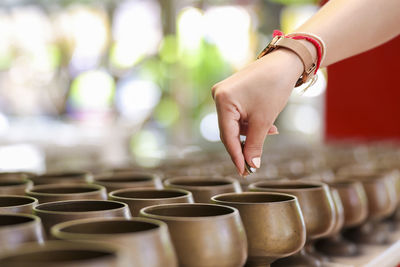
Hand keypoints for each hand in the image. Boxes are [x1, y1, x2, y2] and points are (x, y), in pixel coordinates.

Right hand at [212, 49, 303, 174]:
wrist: (285, 62)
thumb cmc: (274, 86)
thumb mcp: (264, 120)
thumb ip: (255, 145)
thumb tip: (251, 165)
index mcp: (222, 100)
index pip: (227, 136)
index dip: (236, 156)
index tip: (244, 171)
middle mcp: (218, 96)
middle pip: (229, 130)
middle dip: (243, 146)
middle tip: (253, 165)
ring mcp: (224, 93)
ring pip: (235, 124)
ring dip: (250, 133)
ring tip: (270, 133)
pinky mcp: (232, 93)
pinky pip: (238, 115)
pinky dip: (250, 123)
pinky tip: (266, 125)